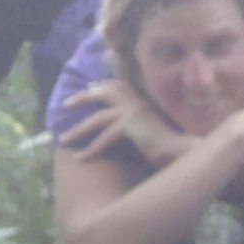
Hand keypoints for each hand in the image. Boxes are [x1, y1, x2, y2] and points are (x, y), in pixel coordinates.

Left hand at [58, 79, 191, 167]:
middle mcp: (135, 102)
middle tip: (65, 104)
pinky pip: (104, 138)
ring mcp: (132, 112)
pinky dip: (91, 149)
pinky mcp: (130, 126)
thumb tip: (118, 125)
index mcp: (140, 100)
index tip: (87, 87)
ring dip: (77, 130)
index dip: (100, 85)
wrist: (180, 153)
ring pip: (97, 119)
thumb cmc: (165, 146)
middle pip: (103, 93)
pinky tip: (80, 158)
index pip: (116, 85)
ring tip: (63, 139)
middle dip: (82, 98)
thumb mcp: (147, 127)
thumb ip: (134, 121)